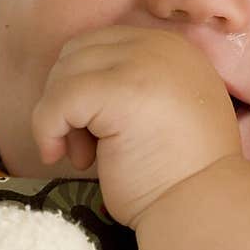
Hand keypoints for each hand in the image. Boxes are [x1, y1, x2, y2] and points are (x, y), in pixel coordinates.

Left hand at [31, 25, 241, 225]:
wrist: (203, 205)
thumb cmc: (182, 171)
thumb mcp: (168, 108)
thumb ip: (139, 84)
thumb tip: (82, 86)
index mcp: (171, 47)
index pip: (101, 45)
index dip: (84, 85)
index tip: (93, 129)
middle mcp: (157, 45)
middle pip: (77, 52)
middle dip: (68, 98)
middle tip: (85, 148)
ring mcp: (140, 63)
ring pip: (64, 74)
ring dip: (60, 117)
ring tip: (85, 157)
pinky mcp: (119, 90)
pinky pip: (57, 99)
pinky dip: (46, 129)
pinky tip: (59, 157)